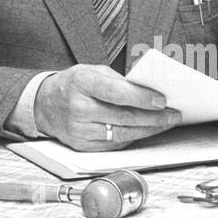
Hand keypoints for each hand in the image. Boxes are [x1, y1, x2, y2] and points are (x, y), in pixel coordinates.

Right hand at [33, 65, 180, 151]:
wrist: (44, 105)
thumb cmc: (73, 84)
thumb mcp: (91, 71)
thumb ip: (117, 80)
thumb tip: (148, 91)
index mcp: (81, 82)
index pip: (116, 92)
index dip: (141, 97)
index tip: (162, 100)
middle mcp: (78, 107)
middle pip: (123, 117)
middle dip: (153, 117)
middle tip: (173, 115)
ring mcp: (79, 129)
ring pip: (122, 133)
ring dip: (148, 130)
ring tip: (165, 123)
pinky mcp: (82, 146)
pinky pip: (114, 144)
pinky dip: (133, 137)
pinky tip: (145, 130)